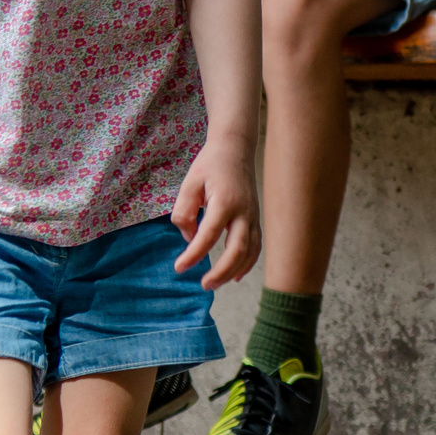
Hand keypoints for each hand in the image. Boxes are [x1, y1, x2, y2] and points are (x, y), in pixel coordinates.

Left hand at [172, 136, 260, 288]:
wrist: (235, 150)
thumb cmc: (210, 166)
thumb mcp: (189, 183)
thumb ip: (184, 211)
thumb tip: (189, 239)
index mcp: (224, 201)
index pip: (209, 235)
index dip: (194, 254)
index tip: (179, 267)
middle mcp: (243, 212)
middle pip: (236, 250)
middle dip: (220, 271)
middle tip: (203, 284)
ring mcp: (253, 217)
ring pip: (249, 252)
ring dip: (232, 272)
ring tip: (214, 283)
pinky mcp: (255, 220)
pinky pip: (255, 247)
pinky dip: (247, 264)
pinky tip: (235, 276)